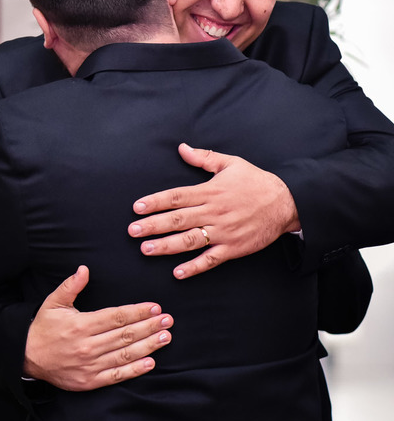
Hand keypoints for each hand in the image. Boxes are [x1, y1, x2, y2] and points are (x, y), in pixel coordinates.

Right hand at [24, 266, 171, 390]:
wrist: (26, 358)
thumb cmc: (42, 328)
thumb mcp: (52, 303)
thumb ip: (70, 286)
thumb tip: (84, 269)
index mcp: (80, 325)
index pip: (116, 317)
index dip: (137, 312)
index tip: (154, 308)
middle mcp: (87, 346)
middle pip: (125, 335)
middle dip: (149, 326)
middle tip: (168, 320)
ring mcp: (89, 365)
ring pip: (125, 354)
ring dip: (148, 345)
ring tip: (165, 337)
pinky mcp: (90, 381)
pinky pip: (117, 375)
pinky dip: (135, 369)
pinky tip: (150, 362)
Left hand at [129, 143, 298, 278]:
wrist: (288, 202)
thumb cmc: (256, 182)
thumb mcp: (231, 164)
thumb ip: (204, 158)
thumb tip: (182, 148)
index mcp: (210, 191)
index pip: (177, 197)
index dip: (155, 202)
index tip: (137, 208)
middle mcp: (214, 212)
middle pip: (178, 219)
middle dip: (153, 225)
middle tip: (132, 231)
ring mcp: (223, 231)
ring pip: (190, 240)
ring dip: (167, 246)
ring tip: (146, 249)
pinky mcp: (233, 247)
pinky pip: (211, 259)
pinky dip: (195, 267)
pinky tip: (178, 273)